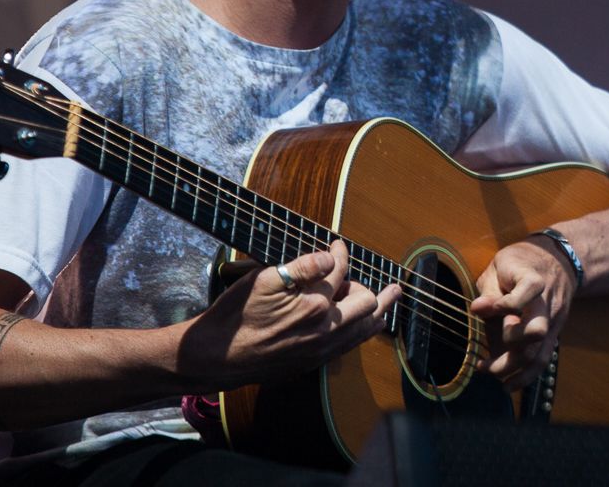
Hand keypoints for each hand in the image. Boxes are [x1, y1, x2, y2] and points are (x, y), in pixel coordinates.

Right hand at [180, 239, 399, 389]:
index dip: (340, 253)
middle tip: (379, 278)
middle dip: (374, 286)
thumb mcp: (264, 280)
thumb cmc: (236, 315)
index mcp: (314, 304)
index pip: (338, 270)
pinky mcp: (313, 362)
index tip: (337, 245)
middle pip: (366, 303)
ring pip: (365, 329)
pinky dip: (364, 331)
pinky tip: (367, 324)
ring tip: (391, 299)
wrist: (217, 358)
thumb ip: (302, 267)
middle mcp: (325, 329)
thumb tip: (330, 256)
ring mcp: (321, 349)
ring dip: (380, 310)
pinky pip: (350, 346)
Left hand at [469, 237, 577, 391]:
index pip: (526, 292)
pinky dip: (526, 375)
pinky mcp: (553, 335)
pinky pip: (542, 360)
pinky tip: (508, 383)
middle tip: (486, 354)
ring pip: (539, 354)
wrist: (560, 262)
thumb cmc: (523, 263)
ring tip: (489, 372)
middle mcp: (548, 305)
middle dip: (509, 346)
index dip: (504, 303)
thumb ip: (490, 289)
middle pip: (536, 332)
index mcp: (535, 280)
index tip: (482, 307)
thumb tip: (477, 309)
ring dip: (514, 369)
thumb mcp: (501, 266)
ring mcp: (553, 323)